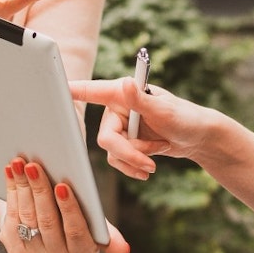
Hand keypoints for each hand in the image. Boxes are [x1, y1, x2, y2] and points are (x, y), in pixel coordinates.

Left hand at [0, 157, 129, 252]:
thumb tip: (125, 250)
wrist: (51, 240)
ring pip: (27, 218)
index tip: (63, 185)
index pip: (76, 231)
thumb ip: (108, 235)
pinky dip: (11, 193)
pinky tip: (12, 173)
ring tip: (21, 163)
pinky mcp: (15, 250)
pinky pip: (12, 219)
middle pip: (47, 222)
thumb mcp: (96, 230)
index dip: (69, 208)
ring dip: (22, 187)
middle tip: (34, 166)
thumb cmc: (79, 227)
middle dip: (40, 190)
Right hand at [69, 77, 208, 180]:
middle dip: (128, 153)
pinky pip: (118, 160)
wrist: (198, 139)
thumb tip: (125, 83)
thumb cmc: (185, 117)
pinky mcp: (126, 143)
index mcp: (122, 94)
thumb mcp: (164, 110)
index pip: (92, 91)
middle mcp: (117, 109)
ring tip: (155, 160)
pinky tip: (148, 169)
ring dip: (134, 160)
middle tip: (149, 162)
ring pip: (112, 152)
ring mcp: (120, 127)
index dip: (73, 90)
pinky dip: (133, 167)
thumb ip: (141, 100)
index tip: (55, 88)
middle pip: (106, 137)